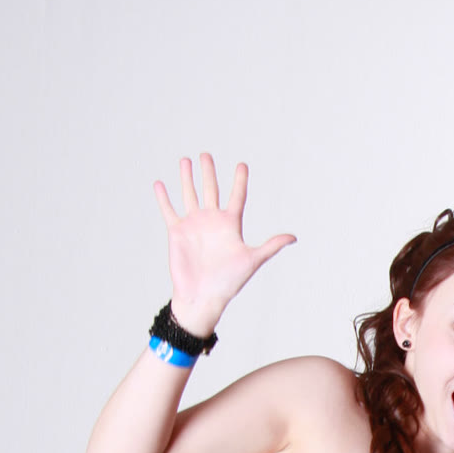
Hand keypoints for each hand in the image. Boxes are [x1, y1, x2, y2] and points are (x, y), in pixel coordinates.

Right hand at [154, 154, 295, 338]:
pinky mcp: (177, 232)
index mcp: (230, 225)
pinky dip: (163, 198)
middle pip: (211, 190)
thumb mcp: (251, 260)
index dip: (240, 181)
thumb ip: (271, 246)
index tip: (242, 165)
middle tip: (206, 155)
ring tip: (186, 160)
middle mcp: (212, 221)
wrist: (203, 297)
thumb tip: (294, 237)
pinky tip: (159, 184)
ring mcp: (194, 225)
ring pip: (190, 194)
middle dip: (208, 172)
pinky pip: (169, 210)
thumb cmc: (228, 283)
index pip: (237, 197)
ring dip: (187, 178)